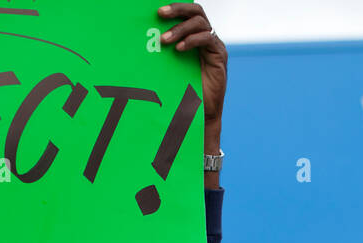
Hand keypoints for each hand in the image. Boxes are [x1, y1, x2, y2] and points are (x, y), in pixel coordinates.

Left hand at [158, 3, 226, 145]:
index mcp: (194, 35)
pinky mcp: (219, 56)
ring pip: (200, 23)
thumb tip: (142, 37)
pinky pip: (207, 40)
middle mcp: (206, 36)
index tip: (156, 11)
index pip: (187, 12)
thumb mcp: (170, 65)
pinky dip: (192, 41)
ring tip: (164, 41)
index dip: (174, 7)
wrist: (199, 111)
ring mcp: (214, 45)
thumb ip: (164, 49)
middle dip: (178, 9)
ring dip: (180, 29)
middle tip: (160, 14)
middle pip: (196, 11)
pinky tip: (179, 49)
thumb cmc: (183, 89)